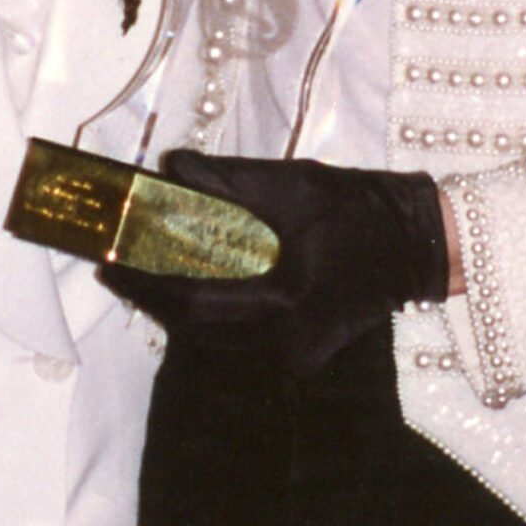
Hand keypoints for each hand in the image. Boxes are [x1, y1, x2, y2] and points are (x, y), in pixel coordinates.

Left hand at [96, 152, 449, 375]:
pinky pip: (237, 341)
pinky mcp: (300, 356)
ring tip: (142, 273)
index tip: (107, 260)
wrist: (418, 245)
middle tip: (113, 266)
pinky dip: (208, 315)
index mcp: (282, 299)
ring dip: (176, 307)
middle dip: (150, 295)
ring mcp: (293, 355)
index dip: (143, 281)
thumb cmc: (358, 209)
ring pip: (212, 340)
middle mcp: (284, 340)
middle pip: (194, 328)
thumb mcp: (293, 183)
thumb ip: (228, 180)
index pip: (190, 299)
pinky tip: (190, 288)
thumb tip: (169, 169)